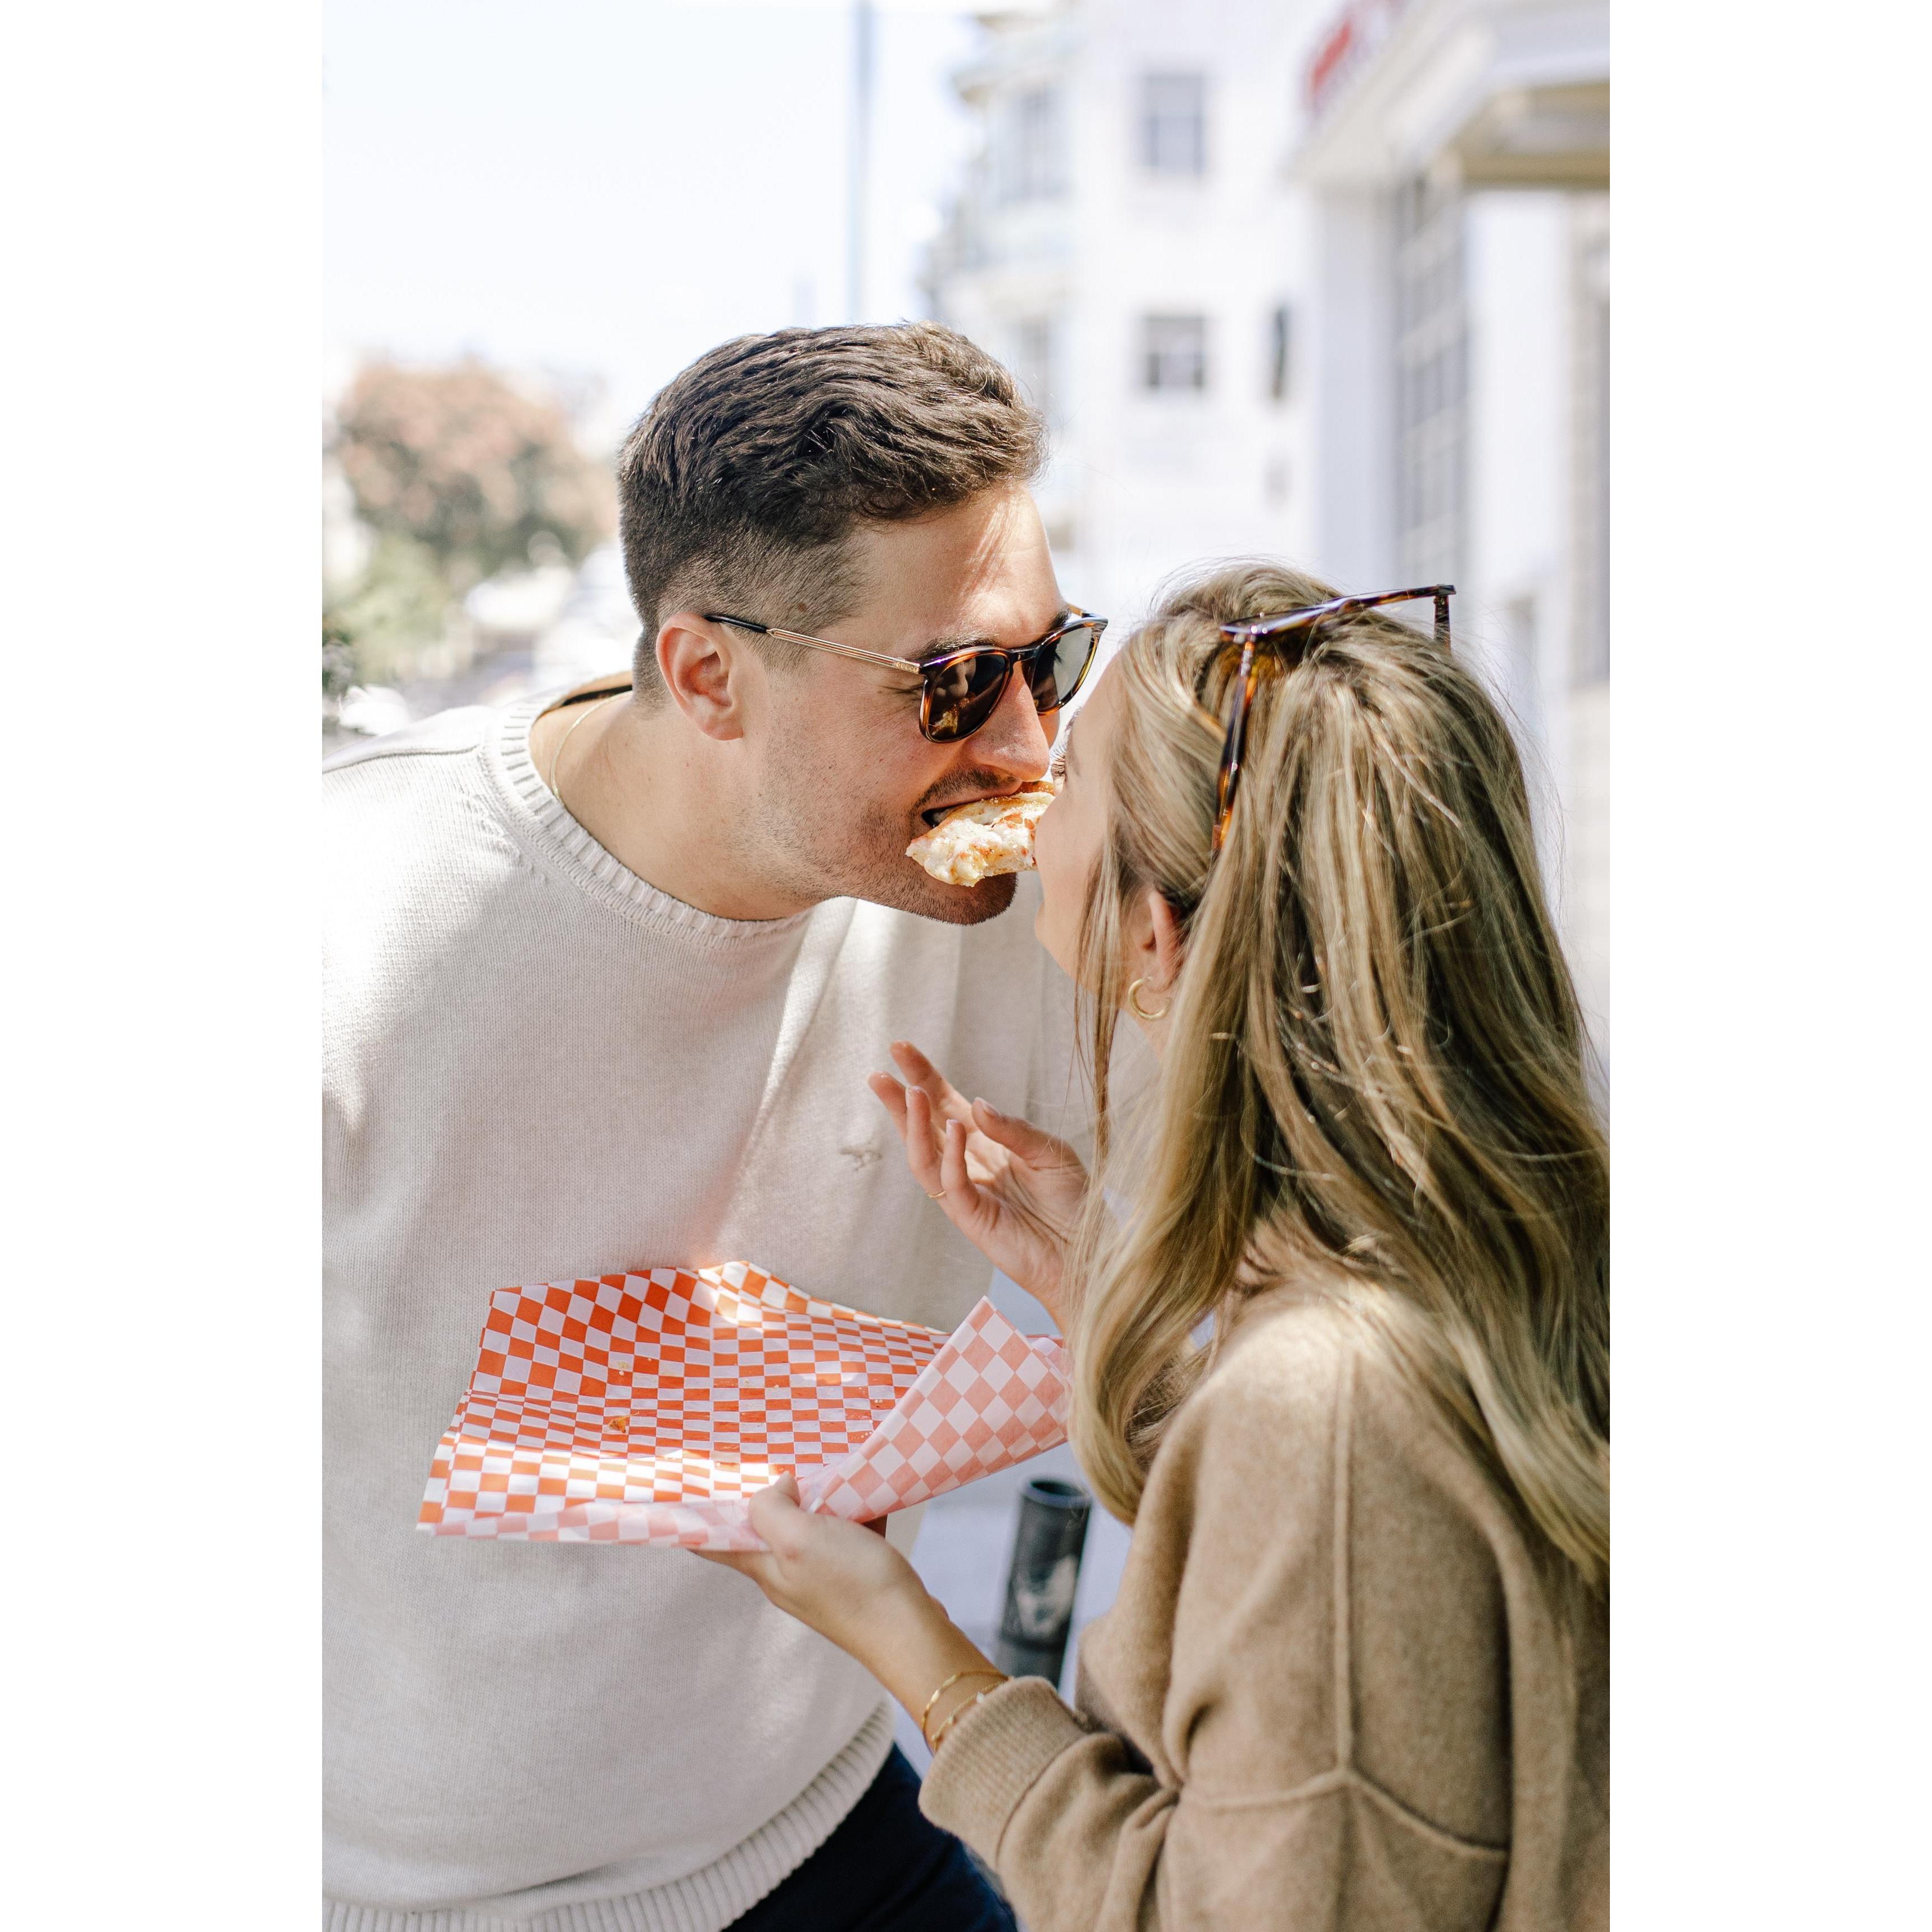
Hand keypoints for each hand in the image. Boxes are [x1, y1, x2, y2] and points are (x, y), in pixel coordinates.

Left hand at [698, 1477, 932, 1674]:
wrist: (910, 1632)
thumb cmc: (853, 1586)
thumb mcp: (800, 1539)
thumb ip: (772, 1509)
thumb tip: (777, 1486)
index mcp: (764, 1567)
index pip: (713, 1543)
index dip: (697, 1517)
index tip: (689, 1484)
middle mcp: (787, 1574)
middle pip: (765, 1528)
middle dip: (769, 1494)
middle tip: (776, 1457)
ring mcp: (823, 1577)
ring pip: (810, 1527)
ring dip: (819, 1500)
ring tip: (831, 1468)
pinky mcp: (857, 1576)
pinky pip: (848, 1534)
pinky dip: (856, 1513)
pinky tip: (870, 1496)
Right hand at [868, 1041, 1087, 1325]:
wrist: (1087, 1251)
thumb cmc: (1073, 1201)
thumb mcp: (1050, 1152)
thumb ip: (1014, 1130)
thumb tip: (977, 1104)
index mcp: (988, 1142)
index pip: (947, 1104)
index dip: (924, 1077)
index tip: (901, 1049)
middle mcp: (970, 1163)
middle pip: (925, 1127)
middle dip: (901, 1100)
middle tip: (878, 1074)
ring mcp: (967, 1192)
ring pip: (925, 1156)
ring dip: (915, 1125)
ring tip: (910, 1093)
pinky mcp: (972, 1218)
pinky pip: (952, 1184)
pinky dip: (950, 1156)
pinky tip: (953, 1129)